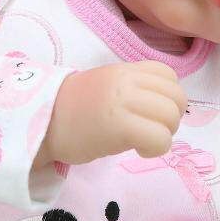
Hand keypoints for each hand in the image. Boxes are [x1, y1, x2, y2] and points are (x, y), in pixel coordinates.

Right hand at [33, 60, 186, 167]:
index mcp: (126, 70)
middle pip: (176, 97)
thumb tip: (164, 107)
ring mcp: (124, 103)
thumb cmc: (75, 110)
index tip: (151, 113)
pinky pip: (160, 138)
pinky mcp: (120, 127)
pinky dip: (156, 149)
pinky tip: (138, 150)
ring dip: (164, 134)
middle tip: (150, 130)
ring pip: (171, 117)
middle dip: (171, 119)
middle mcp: (127, 82)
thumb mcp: (108, 86)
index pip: (169, 76)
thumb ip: (135, 88)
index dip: (168, 97)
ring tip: (143, 140)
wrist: (42, 124)